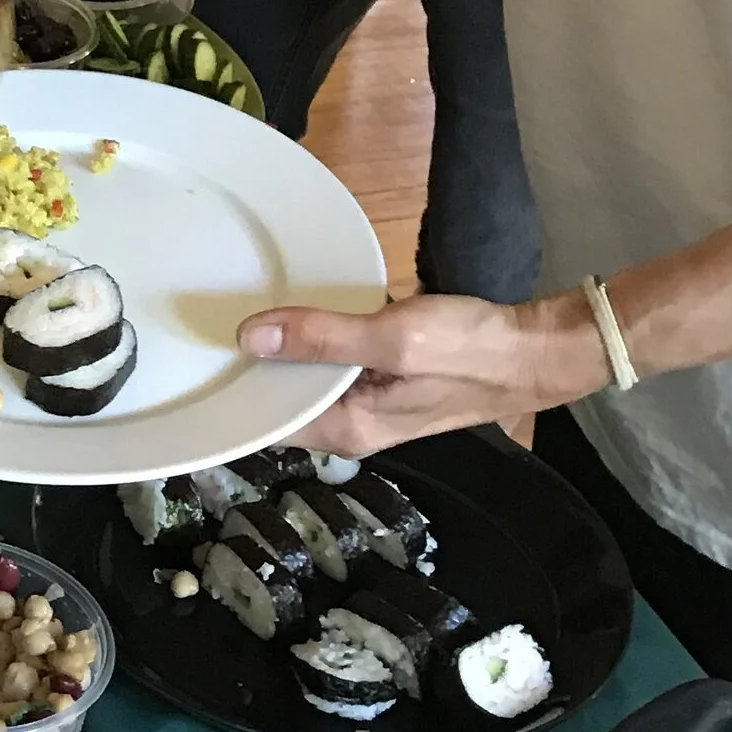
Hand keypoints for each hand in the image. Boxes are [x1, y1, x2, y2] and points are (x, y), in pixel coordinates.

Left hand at [236, 290, 607, 453]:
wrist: (539, 348)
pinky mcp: (384, 372)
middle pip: (282, 398)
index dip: (230, 394)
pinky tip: (294, 302)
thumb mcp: (395, 338)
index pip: (267, 424)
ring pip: (307, 375)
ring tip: (235, 306)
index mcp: (347, 429)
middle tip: (201, 321)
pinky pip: (334, 356)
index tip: (193, 361)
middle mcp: (352, 422)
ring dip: (281, 345)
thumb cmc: (473, 351)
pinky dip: (316, 333)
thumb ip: (325, 338)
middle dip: (248, 365)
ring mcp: (369, 398)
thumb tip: (251, 337)